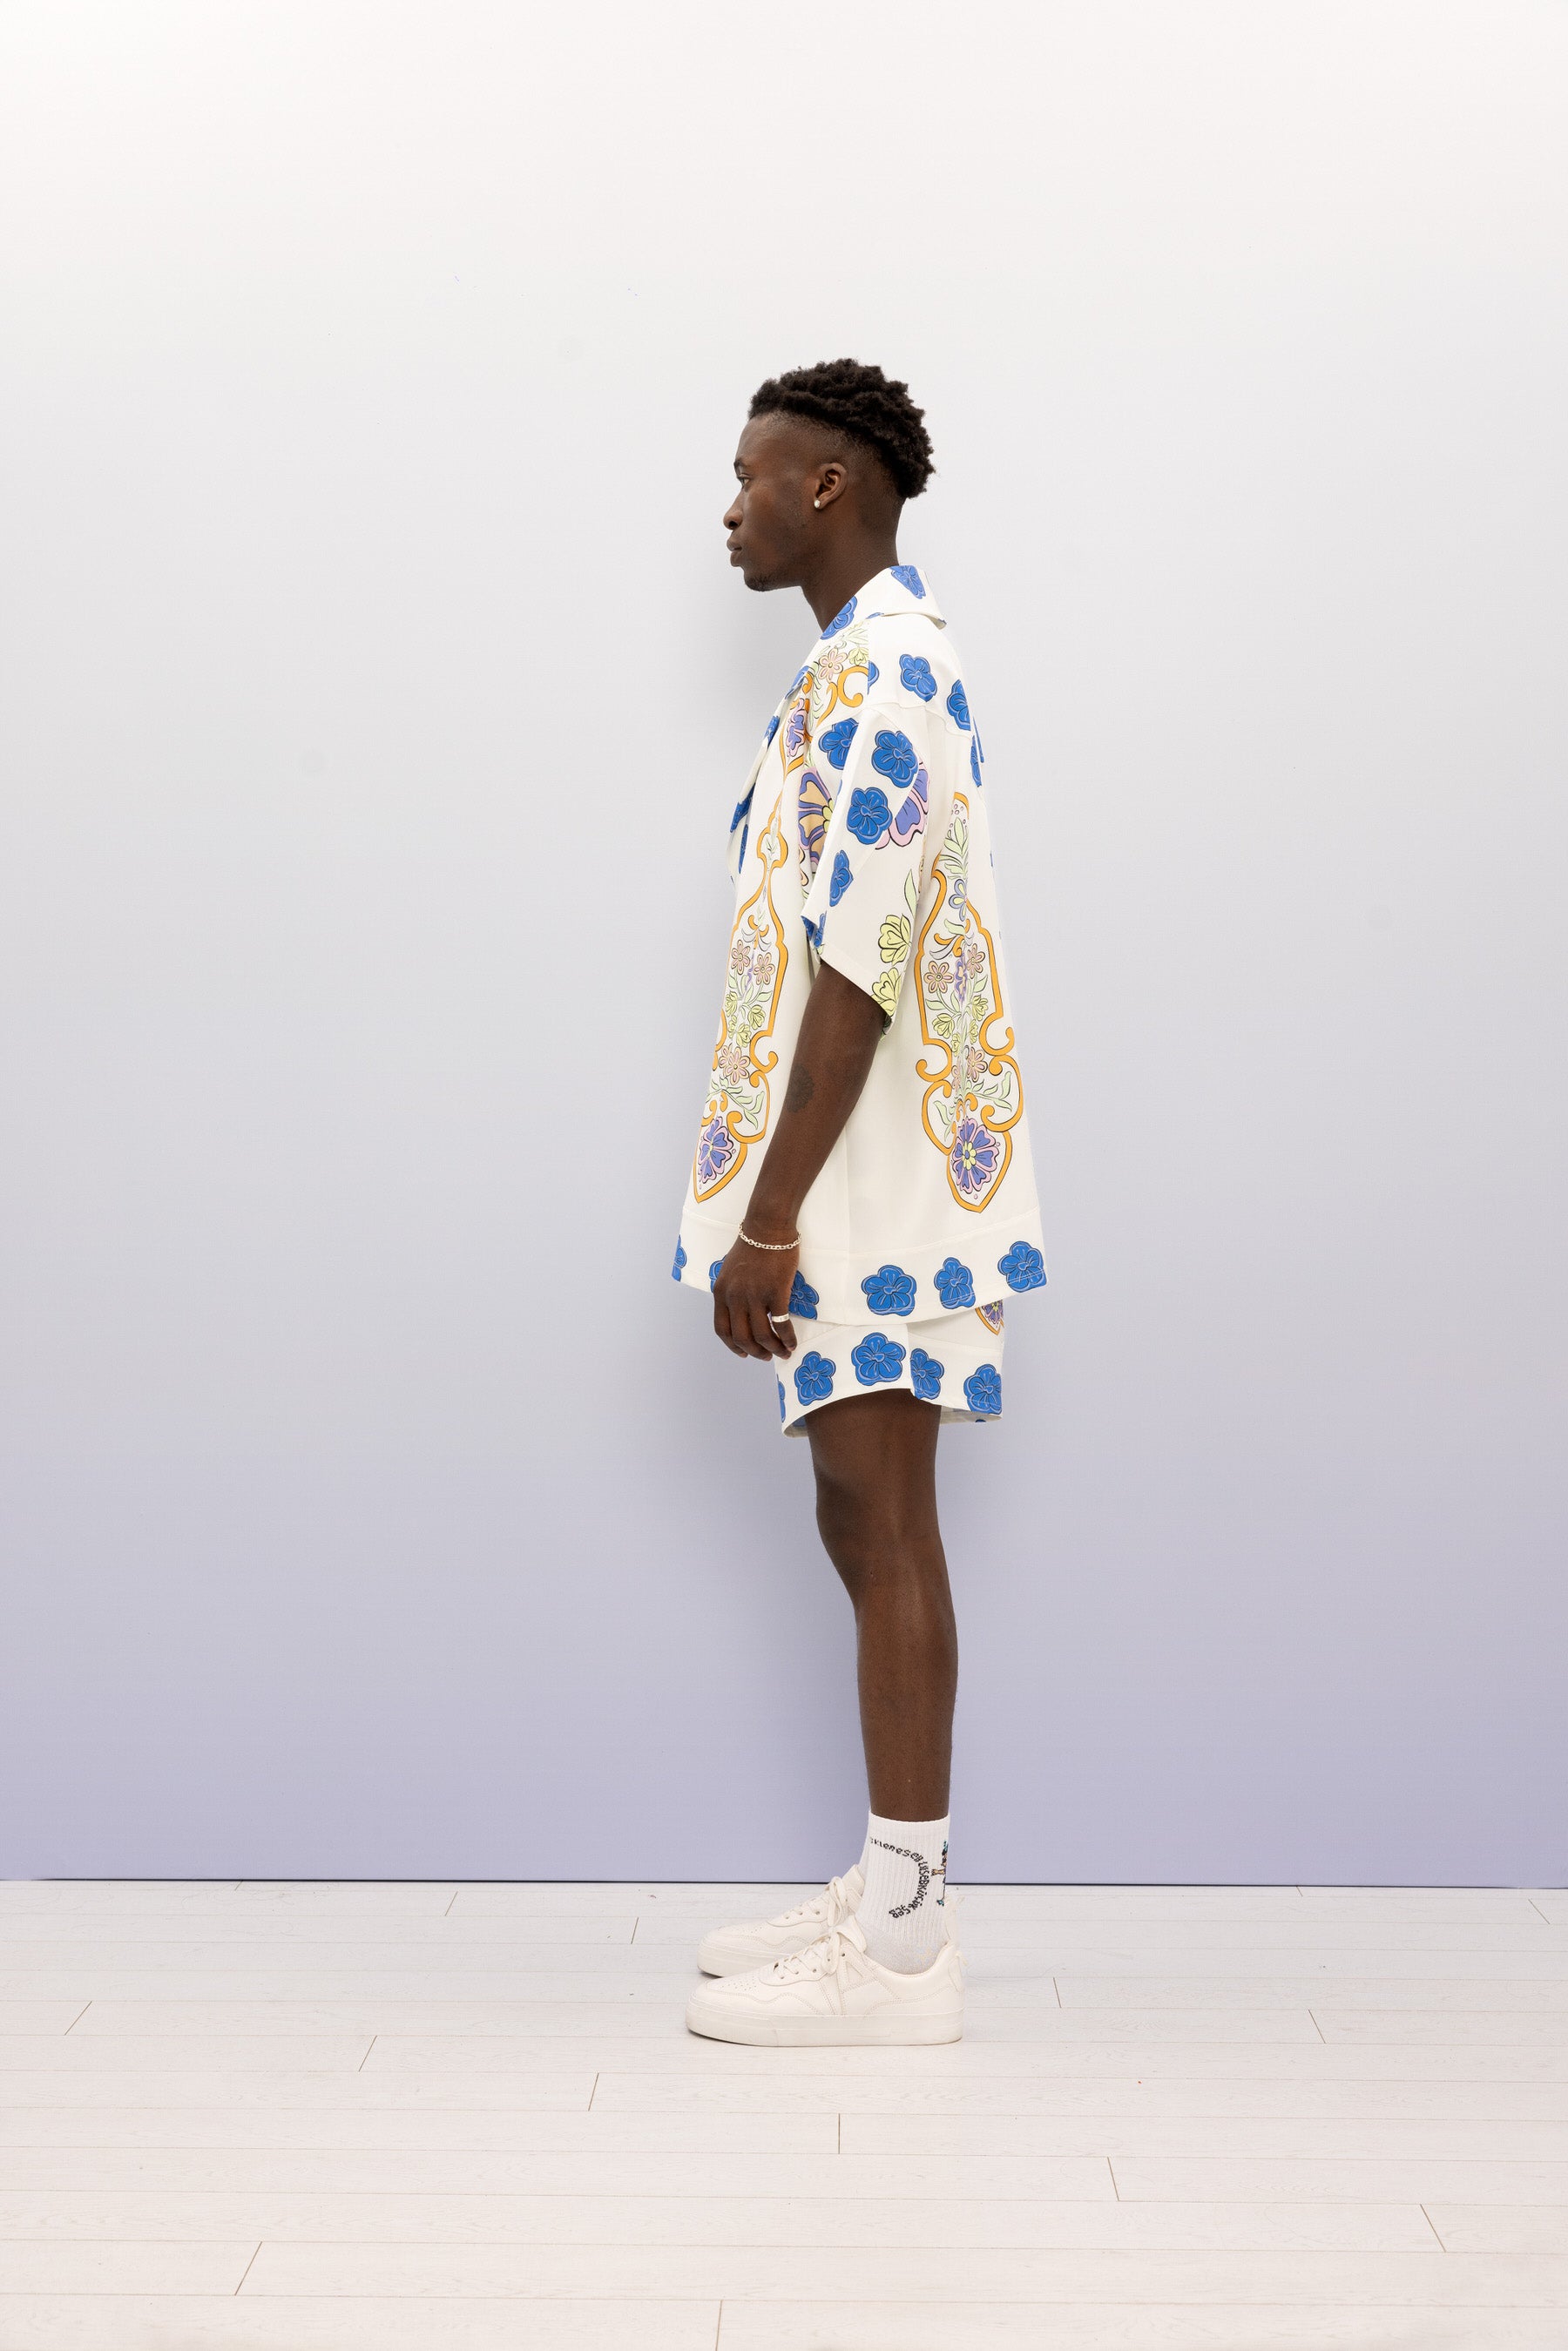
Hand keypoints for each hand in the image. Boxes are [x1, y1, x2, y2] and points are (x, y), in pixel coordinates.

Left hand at [713, 1234, 798, 1360]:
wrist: (768, 1227)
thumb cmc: (752, 1246)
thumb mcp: (729, 1271)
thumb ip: (731, 1292)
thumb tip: (740, 1312)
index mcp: (720, 1292)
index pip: (722, 1329)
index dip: (732, 1346)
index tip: (743, 1353)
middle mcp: (734, 1297)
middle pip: (741, 1337)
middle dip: (755, 1352)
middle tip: (767, 1357)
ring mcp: (754, 1295)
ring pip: (762, 1335)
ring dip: (773, 1349)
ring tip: (783, 1353)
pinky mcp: (775, 1292)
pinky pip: (781, 1324)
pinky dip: (787, 1338)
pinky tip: (792, 1342)